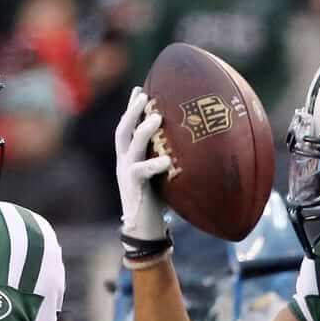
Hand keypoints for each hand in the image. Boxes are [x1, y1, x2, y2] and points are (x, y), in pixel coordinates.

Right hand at [114, 87, 170, 251]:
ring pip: (130, 146)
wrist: (144, 230)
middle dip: (131, 111)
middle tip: (143, 94)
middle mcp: (124, 163)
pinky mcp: (134, 188)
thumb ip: (171, 160)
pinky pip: (142, 173)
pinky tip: (167, 160)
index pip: (126, 129)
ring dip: (142, 130)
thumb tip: (197, 146)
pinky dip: (154, 165)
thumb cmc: (158, 203)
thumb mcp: (163, 176)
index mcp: (129, 158)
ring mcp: (127, 175)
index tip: (139, 89)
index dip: (130, 109)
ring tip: (156, 117)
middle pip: (122, 131)